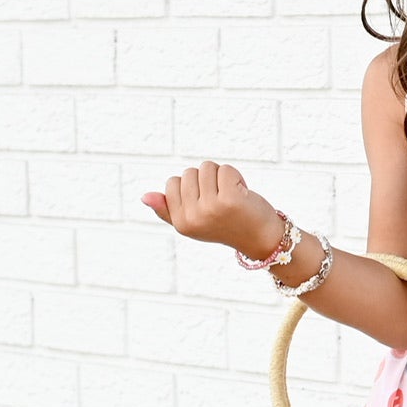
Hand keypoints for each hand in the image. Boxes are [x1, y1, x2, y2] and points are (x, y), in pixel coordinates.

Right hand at [141, 159, 279, 254]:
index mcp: (180, 223)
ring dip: (222, 176)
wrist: (262, 239)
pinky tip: (243, 193)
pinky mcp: (229, 200)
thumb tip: (144, 196)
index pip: (172, 183)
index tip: (208, 203)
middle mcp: (192, 218)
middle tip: (223, 199)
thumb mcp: (194, 222)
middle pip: (189, 172)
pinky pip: (224, 169)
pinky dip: (236, 176)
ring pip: (206, 167)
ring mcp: (210, 208)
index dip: (193, 186)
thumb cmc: (228, 226)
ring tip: (232, 196)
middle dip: (207, 179)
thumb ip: (168, 210)